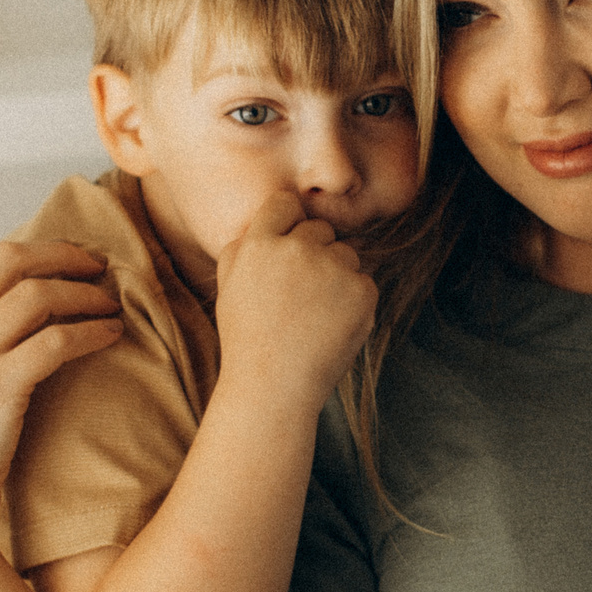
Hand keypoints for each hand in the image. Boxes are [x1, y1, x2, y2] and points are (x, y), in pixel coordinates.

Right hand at [0, 240, 122, 566]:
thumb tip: (15, 310)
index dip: (30, 251)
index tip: (64, 261)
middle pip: (9, 260)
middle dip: (61, 255)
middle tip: (98, 267)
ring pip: (37, 294)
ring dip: (83, 293)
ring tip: (110, 304)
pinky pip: (57, 339)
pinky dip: (91, 330)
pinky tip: (110, 335)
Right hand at [211, 192, 377, 414]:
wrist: (274, 388)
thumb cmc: (247, 340)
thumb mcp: (227, 287)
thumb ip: (242, 248)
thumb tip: (265, 221)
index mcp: (259, 244)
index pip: (284, 204)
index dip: (289, 223)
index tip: (290, 247)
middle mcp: (297, 249)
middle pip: (319, 229)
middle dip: (315, 253)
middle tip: (302, 296)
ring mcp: (332, 268)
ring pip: (346, 255)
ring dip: (337, 277)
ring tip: (315, 316)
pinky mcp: (361, 290)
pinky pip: (363, 283)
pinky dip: (354, 303)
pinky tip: (332, 328)